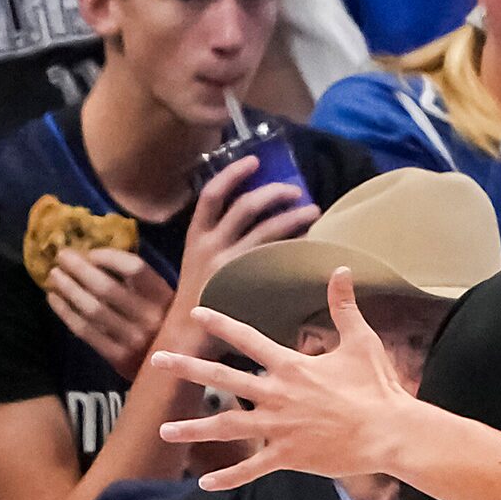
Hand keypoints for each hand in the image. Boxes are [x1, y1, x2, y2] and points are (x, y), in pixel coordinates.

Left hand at [44, 247, 173, 380]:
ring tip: (54, 276)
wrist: (174, 374)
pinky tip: (54, 299)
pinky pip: (86, 331)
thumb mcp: (168, 302)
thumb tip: (98, 256)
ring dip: (68, 288)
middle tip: (61, 256)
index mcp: (166, 298)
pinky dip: (66, 312)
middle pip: (107, 287)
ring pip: (92, 309)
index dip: (108, 257)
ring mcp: (135, 340)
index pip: (134, 268)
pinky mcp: (119, 358)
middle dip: (79, 268)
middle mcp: (152, 318)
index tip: (91, 253)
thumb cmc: (165, 328)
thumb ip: (144, 283)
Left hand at [154, 269, 420, 486]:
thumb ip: (345, 306)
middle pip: (223, 378)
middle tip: (157, 360)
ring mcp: (279, 428)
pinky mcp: (288, 456)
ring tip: (165, 430)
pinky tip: (204, 484)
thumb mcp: (361, 342)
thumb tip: (342, 269)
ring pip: (227, 427)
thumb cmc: (378, 388)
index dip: (220, 324)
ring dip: (194, 429)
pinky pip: (251, 469)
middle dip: (188, 368)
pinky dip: (228, 477)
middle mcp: (277, 395)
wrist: (390, 432)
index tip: (195, 314)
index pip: (247, 340)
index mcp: (292, 366)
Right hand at [162, 155, 317, 350]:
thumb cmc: (202, 298)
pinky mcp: (246, 283)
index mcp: (196, 238)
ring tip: (313, 211)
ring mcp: (229, 265)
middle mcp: (210, 247)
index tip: (255, 161)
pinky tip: (311, 246)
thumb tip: (257, 220)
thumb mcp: (201, 262)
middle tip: (295, 190)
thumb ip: (222, 242)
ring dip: (292, 217)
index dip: (232, 174)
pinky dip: (295, 248)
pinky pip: (276, 258)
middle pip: (245, 207)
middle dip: (273, 193)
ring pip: (265, 231)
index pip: (211, 195)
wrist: (187, 338)